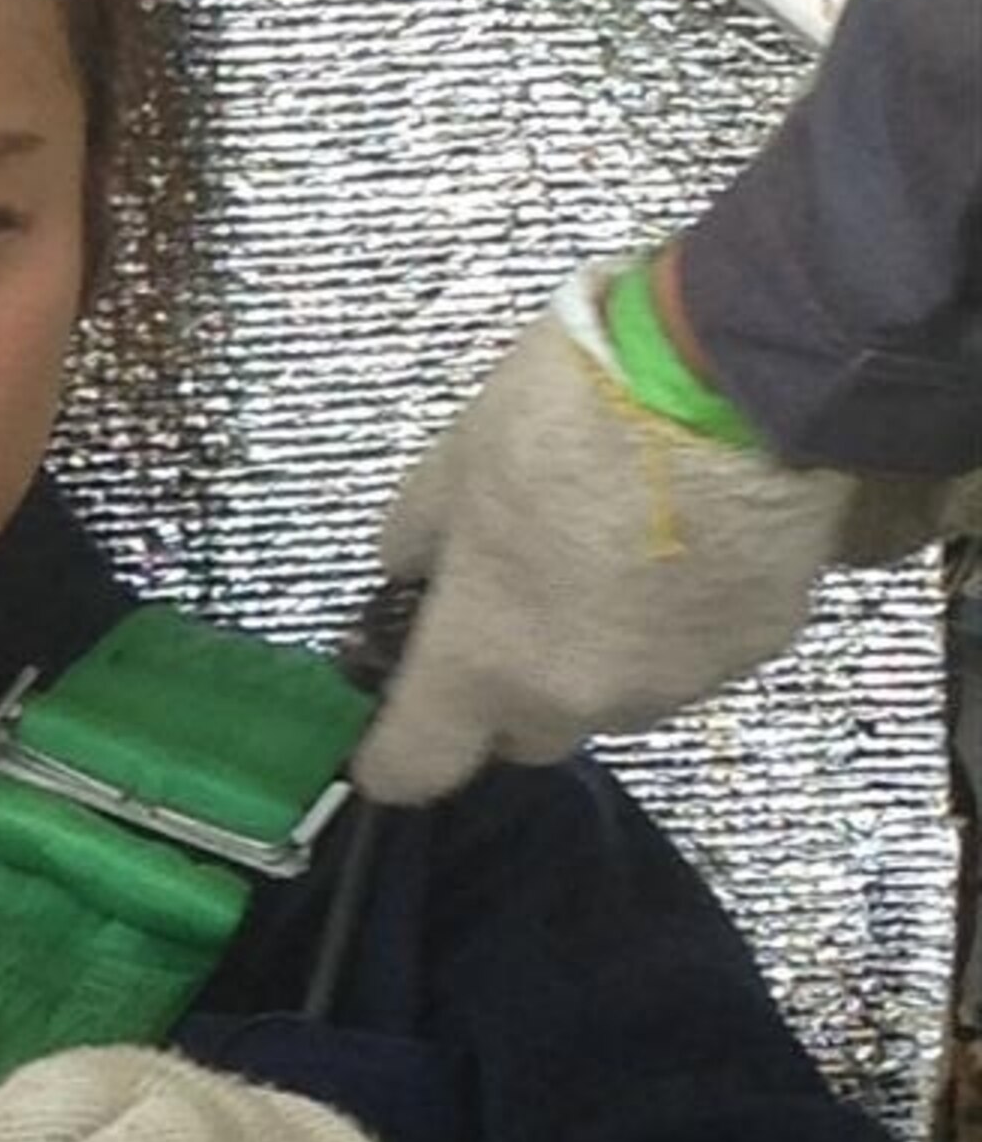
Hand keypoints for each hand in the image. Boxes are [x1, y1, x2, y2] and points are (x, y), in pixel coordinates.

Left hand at [353, 269, 860, 803]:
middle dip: (513, 690)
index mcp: (484, 660)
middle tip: (522, 607)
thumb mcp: (455, 461)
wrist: (736, 374)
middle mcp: (577, 696)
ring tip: (619, 558)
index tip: (388, 740)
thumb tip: (409, 569)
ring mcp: (673, 682)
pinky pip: (697, 658)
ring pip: (616, 699)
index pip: (415, 766)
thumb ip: (416, 538)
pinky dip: (683, 623)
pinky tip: (691, 545)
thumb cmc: (579, 410)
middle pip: (525, 735)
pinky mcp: (753, 649)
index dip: (392, 757)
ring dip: (603, 657)